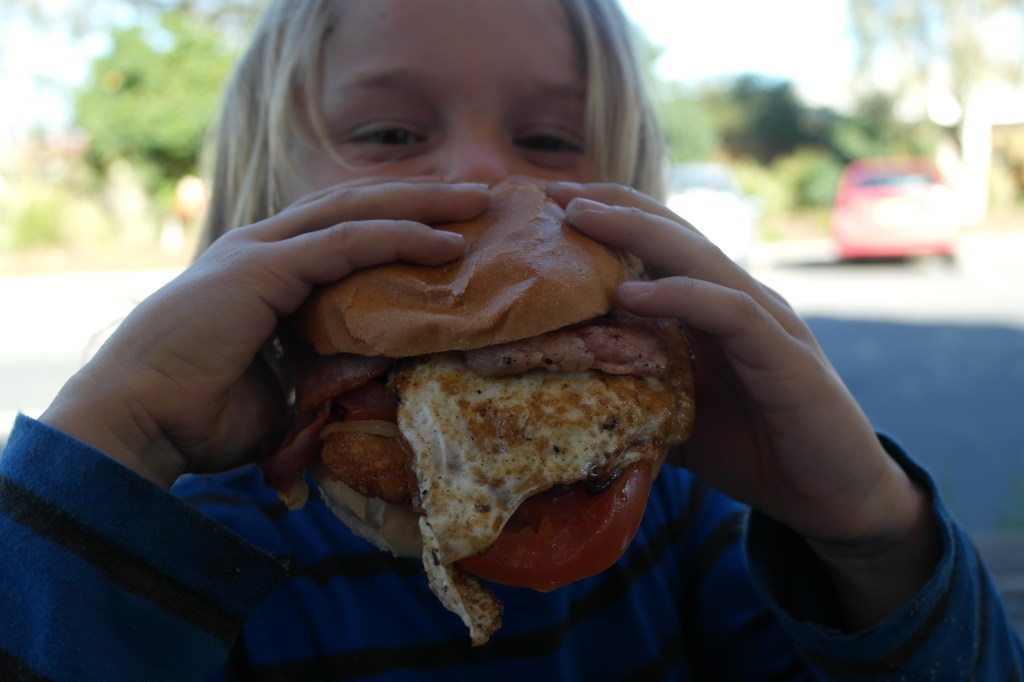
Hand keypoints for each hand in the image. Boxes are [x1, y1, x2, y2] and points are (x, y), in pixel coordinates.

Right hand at [41, 180, 488, 488]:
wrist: (135, 424)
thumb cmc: (197, 417)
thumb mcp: (282, 390)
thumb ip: (326, 372)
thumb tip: (376, 369)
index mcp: (263, 274)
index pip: (339, 233)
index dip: (393, 225)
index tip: (447, 232)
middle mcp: (261, 251)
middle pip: (354, 206)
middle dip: (418, 198)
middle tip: (475, 199)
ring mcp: (258, 253)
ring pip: (355, 211)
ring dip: (420, 205)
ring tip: (475, 203)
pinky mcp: (260, 269)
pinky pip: (345, 243)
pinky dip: (397, 238)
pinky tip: (442, 242)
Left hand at [547, 181, 938, 627]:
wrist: (832, 497)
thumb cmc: (753, 449)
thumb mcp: (674, 413)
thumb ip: (632, 389)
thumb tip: (563, 390)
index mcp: (711, 308)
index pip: (658, 244)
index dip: (608, 219)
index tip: (551, 204)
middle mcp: (738, 300)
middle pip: (672, 233)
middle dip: (612, 206)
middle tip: (556, 191)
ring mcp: (764, 322)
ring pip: (697, 258)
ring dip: (635, 233)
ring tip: (578, 219)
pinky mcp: (784, 355)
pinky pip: (728, 311)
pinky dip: (678, 296)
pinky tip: (629, 295)